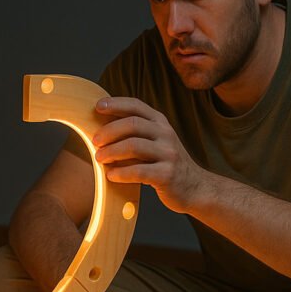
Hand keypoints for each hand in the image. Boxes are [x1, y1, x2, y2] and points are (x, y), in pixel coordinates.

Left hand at [92, 97, 208, 212]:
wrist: (195, 187)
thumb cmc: (166, 164)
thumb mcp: (156, 141)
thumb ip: (136, 133)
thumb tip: (100, 127)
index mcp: (160, 123)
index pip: (136, 106)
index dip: (116, 104)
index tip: (97, 107)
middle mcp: (166, 134)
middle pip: (132, 124)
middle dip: (109, 131)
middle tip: (94, 141)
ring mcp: (168, 154)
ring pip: (133, 146)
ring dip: (111, 151)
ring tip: (99, 158)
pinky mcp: (167, 175)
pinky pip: (138, 171)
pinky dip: (121, 173)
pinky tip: (111, 176)